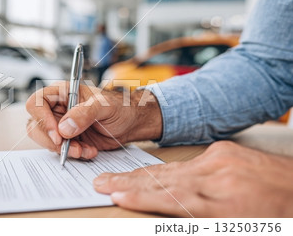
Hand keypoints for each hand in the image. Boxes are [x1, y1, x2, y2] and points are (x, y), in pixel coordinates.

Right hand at [26, 82, 161, 159]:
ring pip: (46, 140)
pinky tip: (89, 151)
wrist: (131, 123)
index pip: (37, 102)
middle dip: (51, 140)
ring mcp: (61, 125)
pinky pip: (60, 150)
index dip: (42, 119)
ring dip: (63, 150)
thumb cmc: (120, 106)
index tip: (58, 134)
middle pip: (36, 125)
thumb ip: (85, 113)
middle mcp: (58, 108)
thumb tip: (64, 128)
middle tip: (68, 147)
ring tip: (84, 150)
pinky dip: (73, 154)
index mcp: (62, 92)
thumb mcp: (105, 106)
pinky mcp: (68, 140)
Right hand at [94, 141, 292, 216]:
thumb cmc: (279, 215)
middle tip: (103, 181)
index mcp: (227, 205)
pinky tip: (146, 173)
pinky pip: (185, 162)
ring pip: (170, 169)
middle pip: (164, 181)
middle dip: (129, 182)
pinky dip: (163, 169)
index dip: (141, 197)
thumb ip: (200, 223)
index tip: (117, 195)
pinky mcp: (222, 150)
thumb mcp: (243, 229)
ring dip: (140, 174)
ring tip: (117, 177)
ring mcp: (220, 160)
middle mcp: (218, 178)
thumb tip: (170, 217)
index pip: (172, 200)